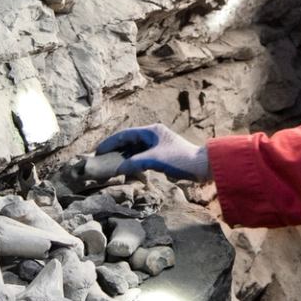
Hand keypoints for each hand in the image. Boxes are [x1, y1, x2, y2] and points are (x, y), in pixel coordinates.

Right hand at [90, 123, 211, 181]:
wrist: (201, 166)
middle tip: (102, 159)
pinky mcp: (161, 154)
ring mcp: (157, 144)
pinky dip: (133, 162)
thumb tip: (118, 169)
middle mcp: (153, 135)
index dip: (110, 143)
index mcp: (151, 131)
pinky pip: (142, 156)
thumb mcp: (154, 160)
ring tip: (111, 165)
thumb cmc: (179, 159)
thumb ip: (134, 163)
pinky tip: (127, 170)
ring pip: (135, 149)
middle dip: (115, 150)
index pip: (125, 134)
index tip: (98, 151)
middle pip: (128, 141)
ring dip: (124, 157)